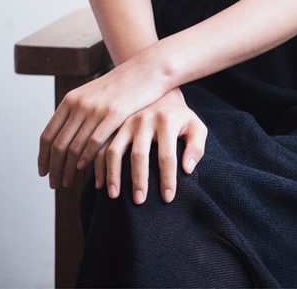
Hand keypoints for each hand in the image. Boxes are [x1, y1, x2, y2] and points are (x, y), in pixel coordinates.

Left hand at [38, 56, 165, 189]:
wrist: (146, 70)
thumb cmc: (120, 87)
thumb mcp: (92, 95)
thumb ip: (77, 114)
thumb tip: (62, 139)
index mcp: (70, 100)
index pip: (48, 135)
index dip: (43, 157)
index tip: (43, 172)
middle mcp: (79, 104)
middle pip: (58, 145)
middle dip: (53, 168)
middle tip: (53, 184)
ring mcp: (96, 109)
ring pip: (74, 147)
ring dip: (67, 169)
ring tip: (67, 182)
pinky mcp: (114, 114)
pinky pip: (94, 142)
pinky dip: (85, 158)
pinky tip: (82, 168)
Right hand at [94, 89, 206, 204]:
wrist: (163, 94)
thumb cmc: (181, 118)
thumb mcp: (196, 127)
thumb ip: (196, 147)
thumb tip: (186, 169)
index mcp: (166, 120)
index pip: (167, 155)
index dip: (167, 179)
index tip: (168, 198)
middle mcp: (144, 119)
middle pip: (139, 154)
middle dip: (139, 180)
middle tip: (140, 201)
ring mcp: (126, 121)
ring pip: (115, 150)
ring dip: (113, 174)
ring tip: (114, 196)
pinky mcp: (114, 125)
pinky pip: (101, 147)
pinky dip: (99, 166)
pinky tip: (101, 185)